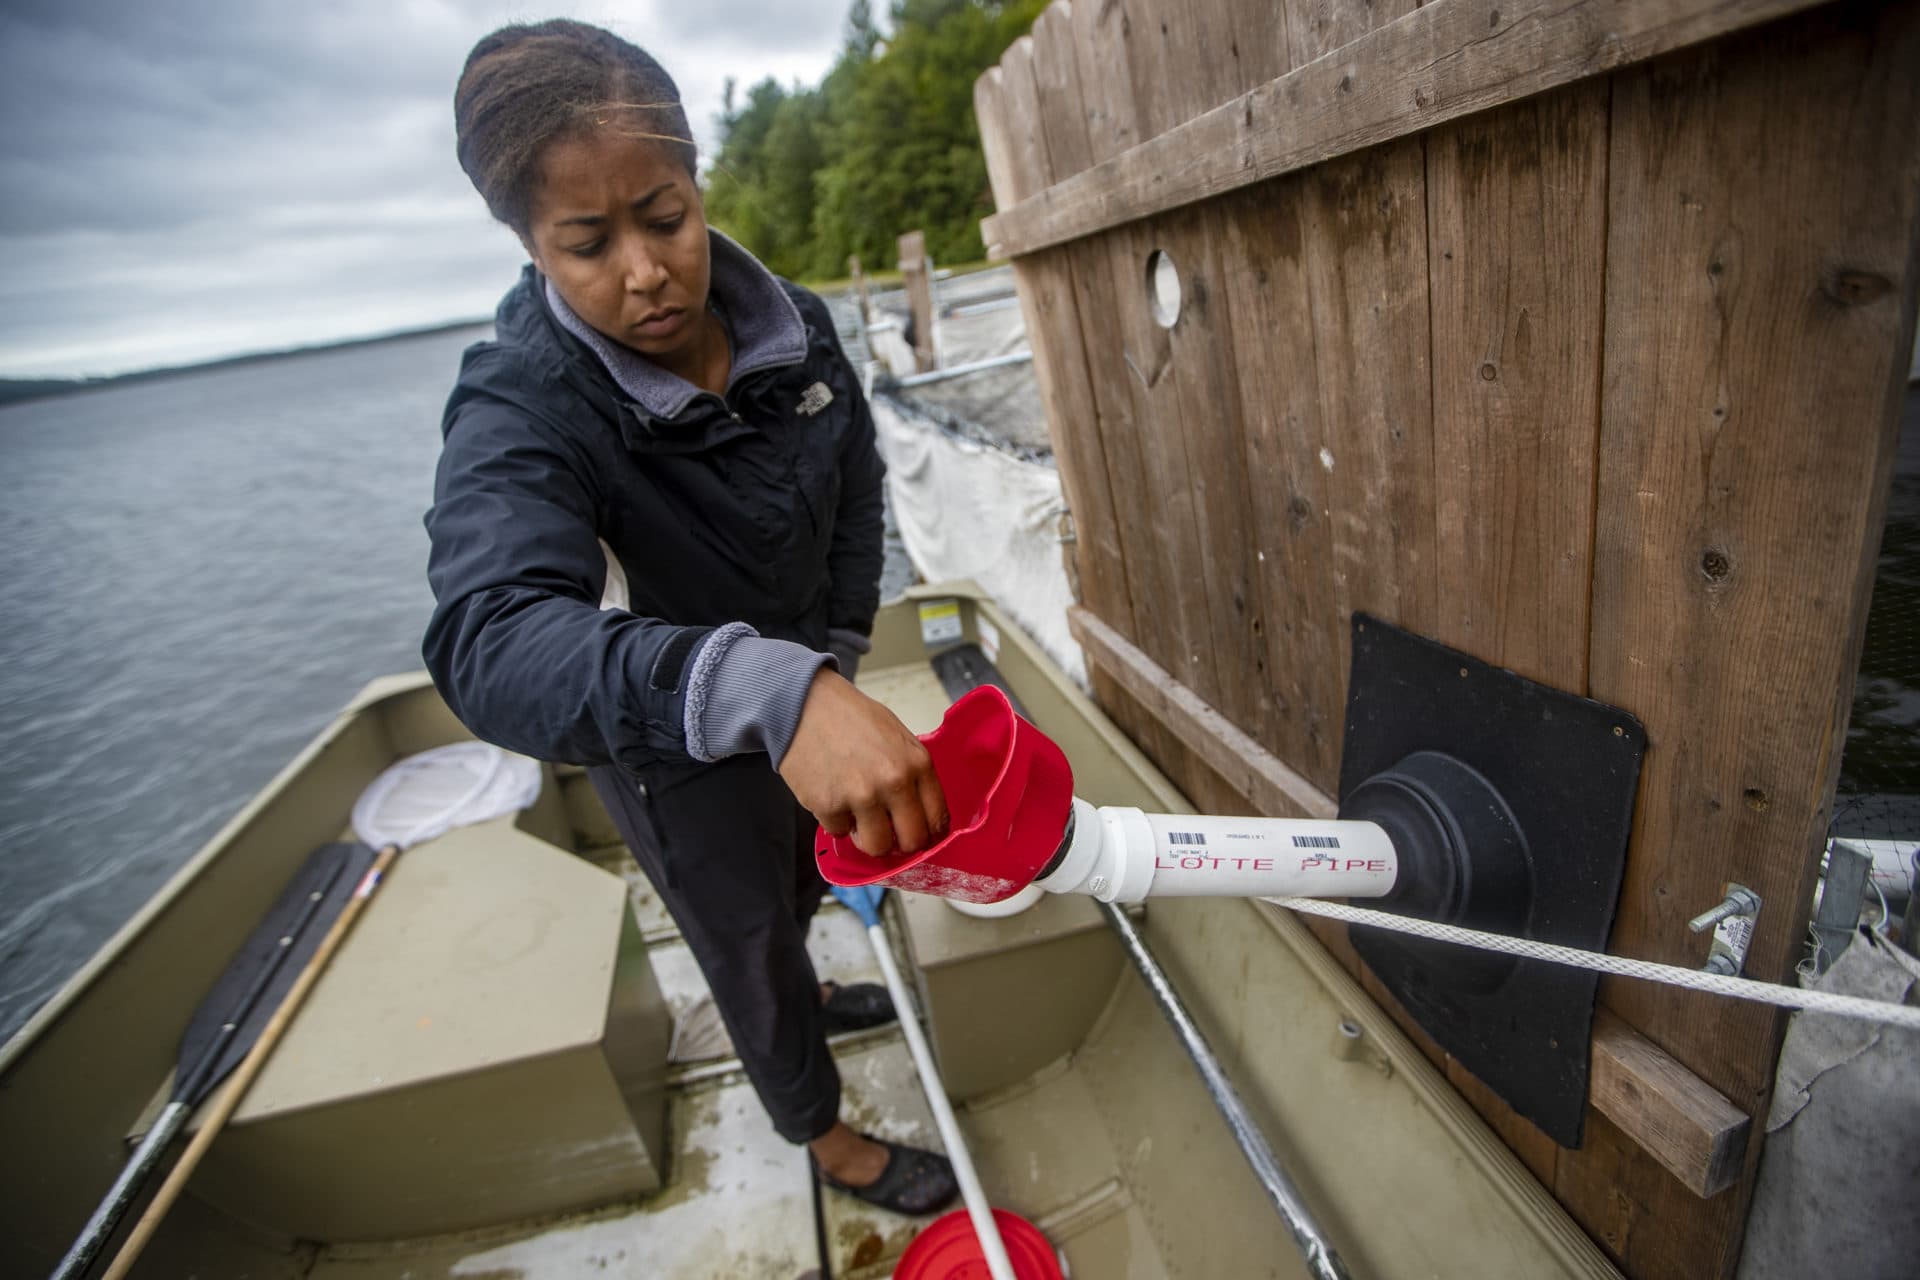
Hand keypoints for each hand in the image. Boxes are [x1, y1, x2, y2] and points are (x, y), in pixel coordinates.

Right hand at [779, 668, 948, 856]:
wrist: (804, 705)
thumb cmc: (850, 717)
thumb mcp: (897, 736)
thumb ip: (912, 773)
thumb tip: (919, 812)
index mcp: (917, 763)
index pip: (938, 818)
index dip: (929, 833)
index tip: (920, 834)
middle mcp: (894, 782)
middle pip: (912, 841)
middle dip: (901, 842)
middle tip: (889, 832)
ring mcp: (861, 796)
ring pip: (877, 847)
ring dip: (868, 838)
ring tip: (859, 818)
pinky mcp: (829, 806)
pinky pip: (840, 833)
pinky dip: (836, 821)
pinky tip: (833, 796)